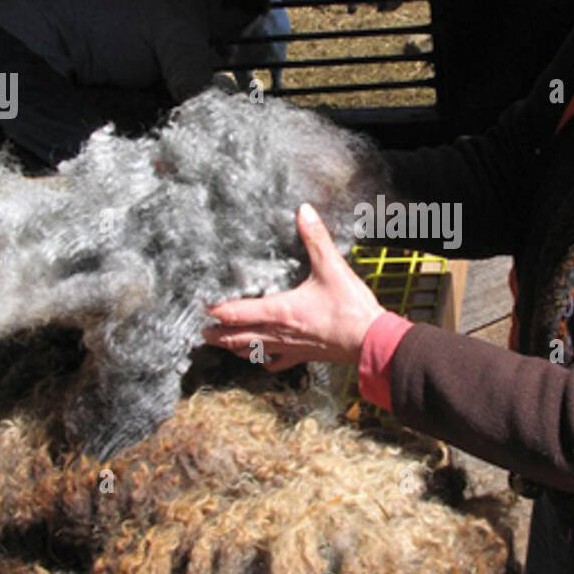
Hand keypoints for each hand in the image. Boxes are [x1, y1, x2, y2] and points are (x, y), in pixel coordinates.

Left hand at [203, 203, 385, 370]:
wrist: (370, 340)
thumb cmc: (350, 307)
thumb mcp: (332, 267)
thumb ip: (315, 239)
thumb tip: (304, 211)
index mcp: (280, 310)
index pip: (238, 312)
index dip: (218, 310)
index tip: (204, 307)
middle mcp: (279, 332)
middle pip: (238, 337)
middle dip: (218, 335)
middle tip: (203, 332)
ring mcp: (290, 347)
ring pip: (253, 351)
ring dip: (235, 348)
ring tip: (223, 345)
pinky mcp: (304, 356)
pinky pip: (278, 363)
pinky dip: (265, 361)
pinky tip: (263, 359)